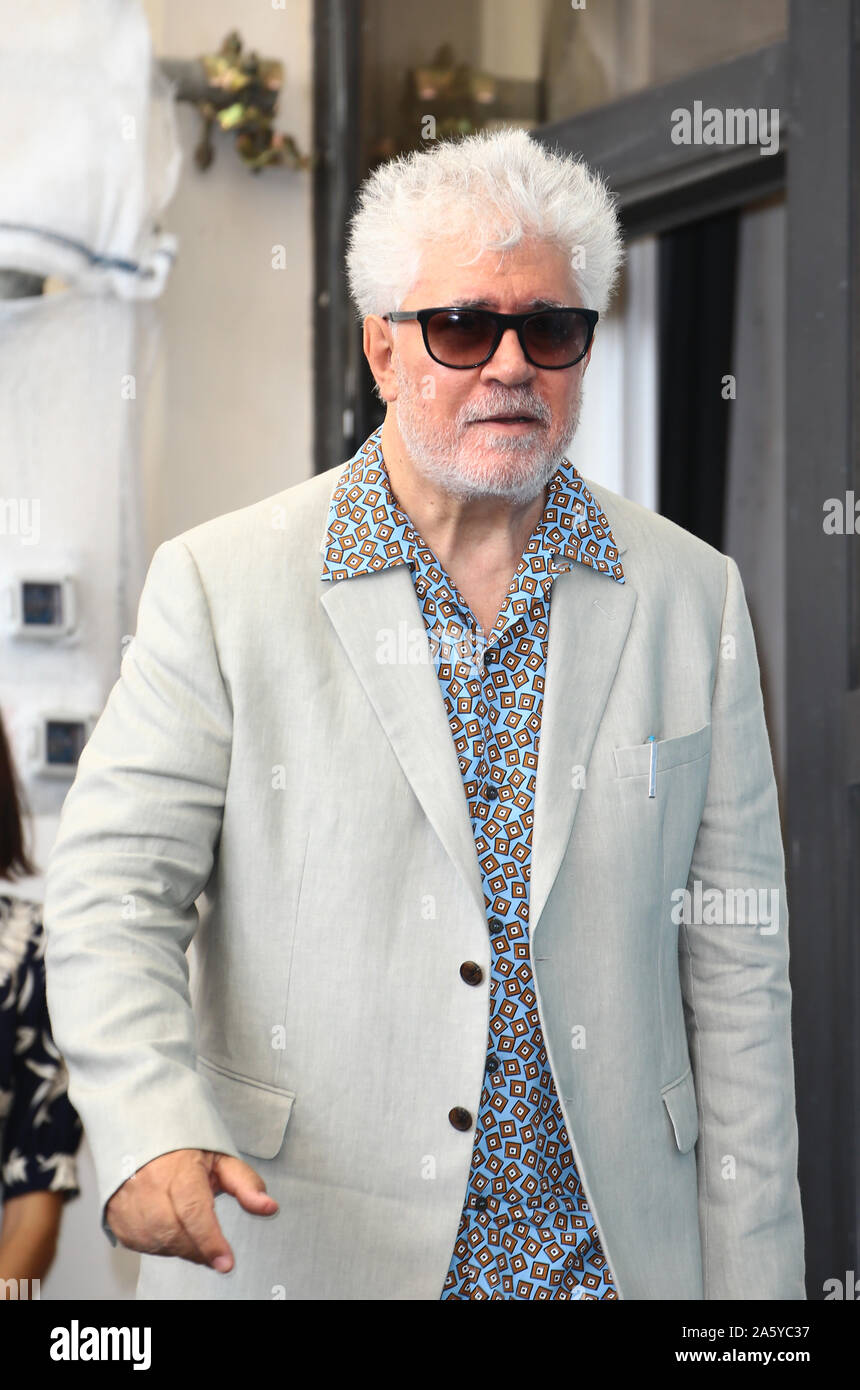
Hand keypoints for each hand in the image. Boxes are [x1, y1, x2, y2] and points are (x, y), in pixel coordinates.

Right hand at [105, 1149, 277, 1271]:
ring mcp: (128, 1202)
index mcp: (179, 1168)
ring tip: (191, 1230)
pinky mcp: (115, 1216)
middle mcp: (149, 1185)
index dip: (210, 1240)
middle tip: (214, 1249)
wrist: (141, 1137)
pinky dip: (160, 1245)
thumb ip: (246, 1184)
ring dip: (180, 1247)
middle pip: (174, 1232)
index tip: (226, 1262)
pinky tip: (170, 1229)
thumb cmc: (184, 1150)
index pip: (194, 1210)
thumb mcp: (220, 1159)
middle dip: (199, 1248)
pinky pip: (140, 1244)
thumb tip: (269, 1207)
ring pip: (157, 1242)